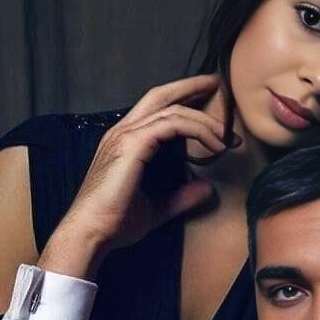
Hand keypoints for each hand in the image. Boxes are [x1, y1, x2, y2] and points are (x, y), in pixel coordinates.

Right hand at [60, 75, 236, 253]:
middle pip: (162, 95)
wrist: (92, 234)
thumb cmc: (115, 222)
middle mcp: (123, 131)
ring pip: (172, 110)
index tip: (211, 102)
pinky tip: (216, 145)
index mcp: (126, 141)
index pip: (157, 108)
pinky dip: (197, 130)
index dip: (183, 100)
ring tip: (227, 135)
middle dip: (192, 87)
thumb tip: (207, 188)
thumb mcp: (158, 208)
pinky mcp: (132, 144)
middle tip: (219, 86)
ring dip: (204, 119)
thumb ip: (181, 196)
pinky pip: (171, 125)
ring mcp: (126, 135)